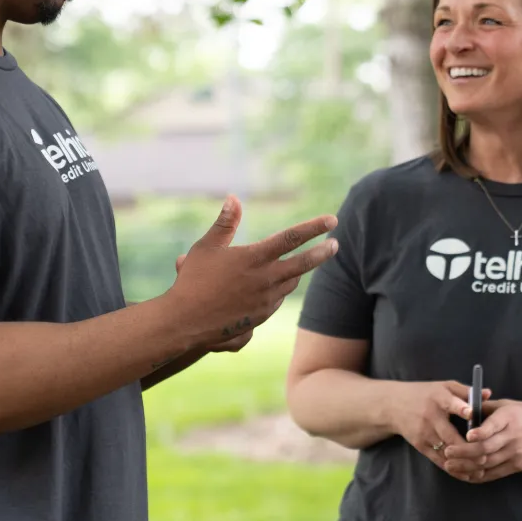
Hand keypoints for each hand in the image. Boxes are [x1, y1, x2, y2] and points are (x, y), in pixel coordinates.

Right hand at [167, 196, 337, 349]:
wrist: (186, 322)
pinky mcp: (261, 316)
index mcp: (254, 258)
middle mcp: (265, 279)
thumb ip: (225, 223)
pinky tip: (274, 286)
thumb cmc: (193, 280)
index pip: (291, 238)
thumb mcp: (206, 247)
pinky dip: (280, 289)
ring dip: (297, 271)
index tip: (332, 220)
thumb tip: (234, 198)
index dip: (314, 227)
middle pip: (303, 263)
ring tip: (300, 264)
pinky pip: (278, 299)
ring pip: (291, 282)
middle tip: (335, 245)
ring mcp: (265, 300)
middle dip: (322, 253)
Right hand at [385, 380, 492, 472]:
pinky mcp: (420, 445)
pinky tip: (467, 475)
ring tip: (481, 469)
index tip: (471, 413)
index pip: (450, 403)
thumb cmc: (425, 394)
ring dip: (463, 462)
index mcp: (438, 399)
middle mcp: (430, 417)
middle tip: (485, 456)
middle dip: (467, 448)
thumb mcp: (443, 386)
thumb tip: (488, 394)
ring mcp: (424, 433)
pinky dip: (453, 468)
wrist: (393, 405)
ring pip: (446, 451)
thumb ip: (466, 391)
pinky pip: (438, 460)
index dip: (461, 408)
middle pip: (450, 435)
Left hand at [442, 400, 521, 483]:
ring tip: (450, 466)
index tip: (466, 435)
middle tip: (447, 453)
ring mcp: (515, 453)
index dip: (480, 432)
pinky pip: (495, 473)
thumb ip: (488, 408)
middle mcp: (512, 437)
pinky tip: (466, 475)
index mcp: (509, 418)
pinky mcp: (517, 466)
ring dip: (467, 466)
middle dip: (464, 452)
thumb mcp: (510, 405)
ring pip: (488, 463)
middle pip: (486, 448)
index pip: (494, 426)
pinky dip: (479, 476)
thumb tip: (465, 408)